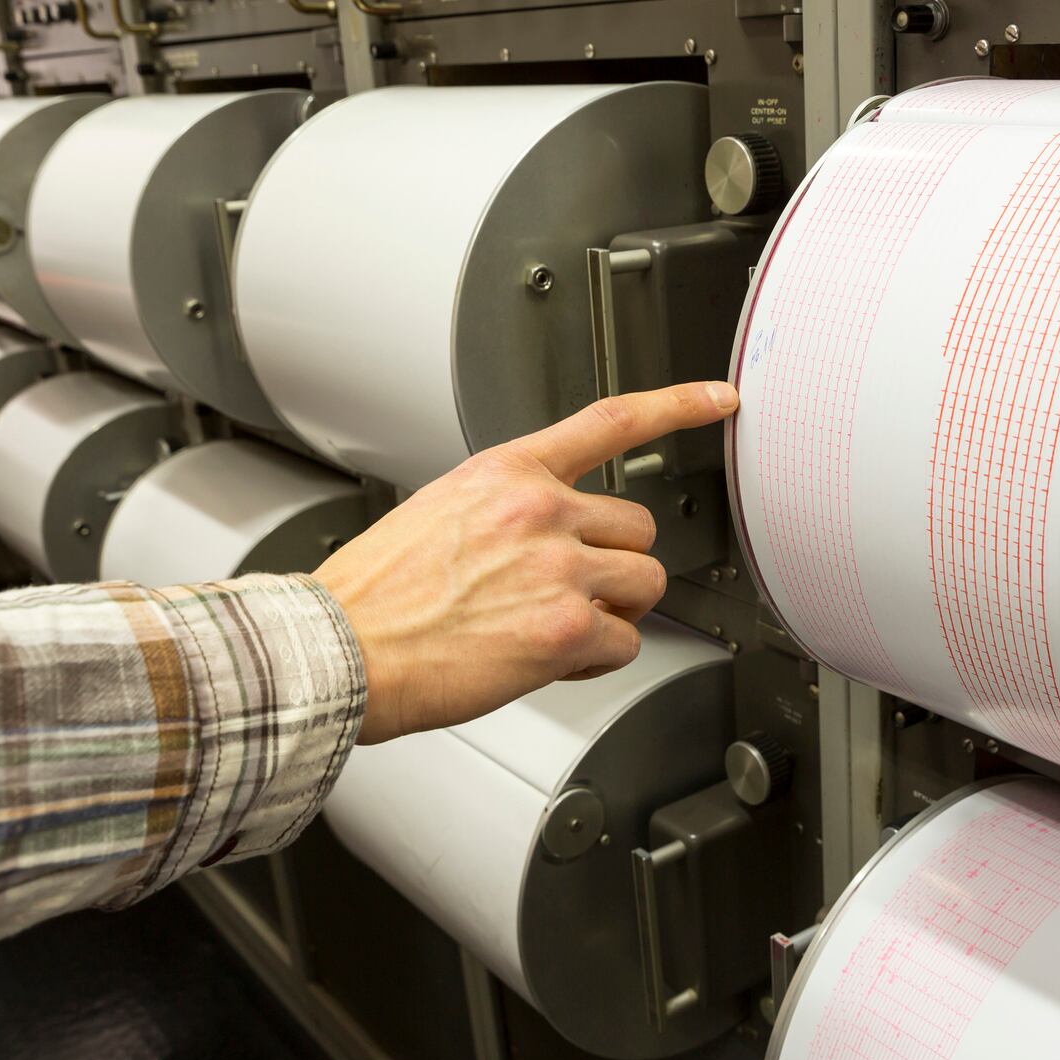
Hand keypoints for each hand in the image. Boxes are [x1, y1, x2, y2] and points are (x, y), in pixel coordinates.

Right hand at [314, 381, 738, 743]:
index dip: (676, 405)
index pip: (610, 422)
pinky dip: (594, 661)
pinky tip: (548, 660)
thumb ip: (507, 511)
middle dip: (615, 566)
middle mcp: (540, 509)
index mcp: (507, 472)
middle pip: (639, 529)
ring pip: (644, 585)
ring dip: (614, 612)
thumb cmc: (376, 595)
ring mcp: (558, 567)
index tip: (717, 398)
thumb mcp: (439, 512)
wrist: (341, 649)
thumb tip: (550, 534)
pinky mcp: (567, 626)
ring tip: (555, 628)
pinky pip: (624, 644)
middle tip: (567, 593)